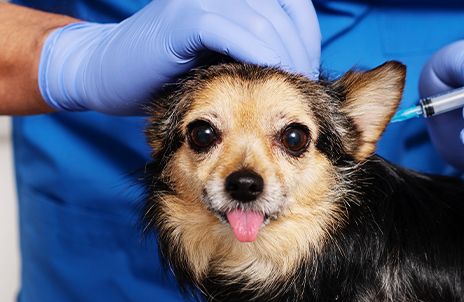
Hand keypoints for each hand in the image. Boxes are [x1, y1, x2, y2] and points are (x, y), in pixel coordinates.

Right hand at [38, 0, 319, 114]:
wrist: (108, 71)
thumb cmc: (168, 68)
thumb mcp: (220, 51)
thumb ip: (252, 43)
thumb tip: (302, 60)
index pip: (291, 1)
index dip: (307, 34)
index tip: (309, 68)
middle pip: (282, 11)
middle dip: (300, 50)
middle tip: (304, 83)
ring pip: (264, 21)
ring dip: (284, 57)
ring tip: (288, 85)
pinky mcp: (181, 18)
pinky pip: (231, 32)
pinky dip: (257, 54)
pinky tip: (267, 74)